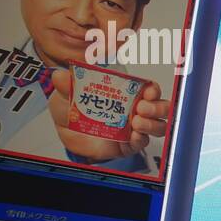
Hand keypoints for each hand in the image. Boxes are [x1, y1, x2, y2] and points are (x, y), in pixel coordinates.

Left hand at [48, 68, 170, 160]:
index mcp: (126, 93)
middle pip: (161, 108)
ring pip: (158, 126)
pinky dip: (140, 140)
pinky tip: (133, 137)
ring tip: (137, 123)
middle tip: (142, 107)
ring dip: (152, 124)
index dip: (153, 89)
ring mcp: (134, 128)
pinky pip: (142, 143)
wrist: (65, 133)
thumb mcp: (67, 94)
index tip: (149, 90)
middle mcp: (135, 110)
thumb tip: (59, 76)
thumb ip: (66, 85)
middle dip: (157, 107)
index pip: (150, 89)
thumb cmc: (73, 108)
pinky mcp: (128, 145)